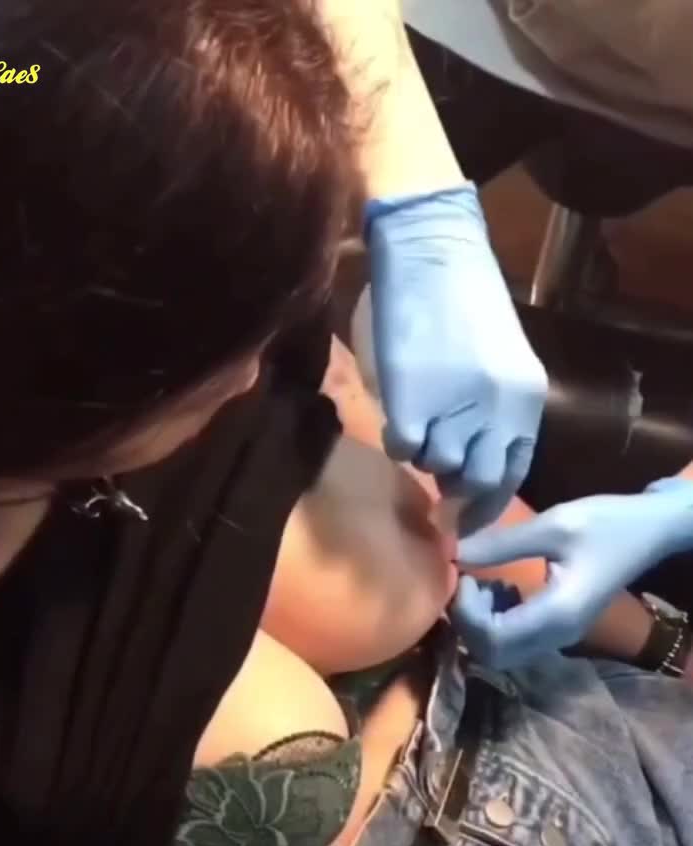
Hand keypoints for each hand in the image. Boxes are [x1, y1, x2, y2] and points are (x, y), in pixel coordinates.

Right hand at [366, 185, 546, 532]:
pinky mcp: (411, 401)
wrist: (431, 247)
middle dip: (456, 491)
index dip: (489, 503)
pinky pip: (404, 448)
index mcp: (526, 400)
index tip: (468, 521)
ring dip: (424, 458)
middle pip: (477, 480)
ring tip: (417, 428)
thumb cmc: (463, 297)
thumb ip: (493, 412)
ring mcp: (454, 408)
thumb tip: (467, 460)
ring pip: (437, 466)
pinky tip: (397, 415)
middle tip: (436, 485)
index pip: (513, 473)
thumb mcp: (499, 361)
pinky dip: (398, 441)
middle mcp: (496, 411)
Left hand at [451, 477, 692, 667]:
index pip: (493, 638)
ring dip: (481, 623)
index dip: (466, 614)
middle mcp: (557, 635)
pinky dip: (496, 621)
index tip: (465, 576)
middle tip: (468, 582)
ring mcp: (560, 636)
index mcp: (558, 613)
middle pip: (492, 654)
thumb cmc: (607, 523)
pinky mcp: (559, 629)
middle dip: (468, 623)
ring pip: (501, 652)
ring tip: (485, 582)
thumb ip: (502, 543)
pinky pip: (515, 640)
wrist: (650, 532)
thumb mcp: (554, 524)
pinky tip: (501, 587)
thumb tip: (454, 554)